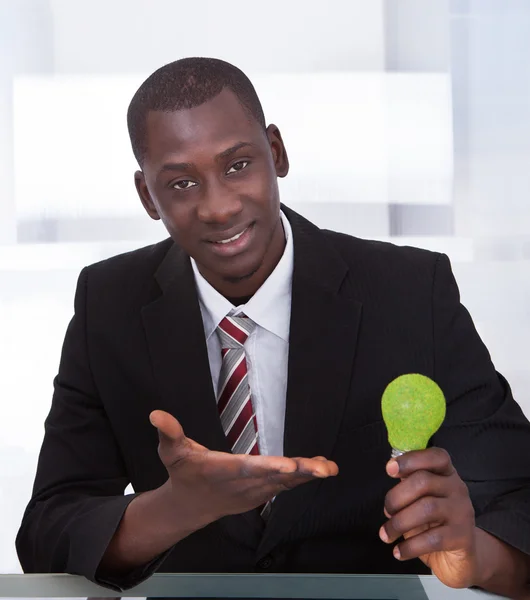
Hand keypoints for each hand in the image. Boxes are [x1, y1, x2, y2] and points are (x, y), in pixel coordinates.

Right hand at [149, 410, 338, 523]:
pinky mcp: (263, 492)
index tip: (287, 465)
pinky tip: (325, 468)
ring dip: (308, 475)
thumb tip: (156, 414)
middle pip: (273, 477)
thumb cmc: (184, 473)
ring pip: (284, 483)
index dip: (267, 467)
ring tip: (329, 468)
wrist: (192, 505)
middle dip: (298, 473)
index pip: (246, 469)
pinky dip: (305, 477)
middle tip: (321, 469)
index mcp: (222, 471)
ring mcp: (255, 491)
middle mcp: (242, 483)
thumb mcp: (171, 452)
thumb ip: (168, 432)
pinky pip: (287, 485)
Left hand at [380, 447, 478, 588]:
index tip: (389, 469)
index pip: (436, 456)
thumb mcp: (421, 499)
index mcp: (446, 474)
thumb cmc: (434, 522)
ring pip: (426, 508)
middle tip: (387, 511)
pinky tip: (398, 551)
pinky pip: (432, 539)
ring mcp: (462, 512)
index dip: (411, 459)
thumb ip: (409, 483)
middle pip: (423, 481)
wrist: (461, 557)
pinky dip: (409, 546)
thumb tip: (392, 471)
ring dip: (398, 523)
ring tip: (386, 534)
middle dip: (396, 497)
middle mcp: (458, 489)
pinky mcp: (463, 537)